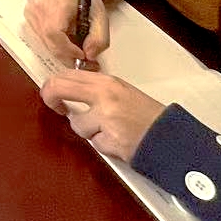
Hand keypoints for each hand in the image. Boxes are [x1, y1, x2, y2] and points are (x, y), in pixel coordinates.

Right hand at [25, 0, 109, 65]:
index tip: (82, 54)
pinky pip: (42, 40)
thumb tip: (89, 56)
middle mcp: (38, 7)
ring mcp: (31, 14)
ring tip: (77, 49)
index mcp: (56, 2)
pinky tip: (66, 41)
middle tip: (84, 59)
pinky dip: (56, 46)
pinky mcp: (28, 20)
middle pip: (50, 42)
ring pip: (46, 44)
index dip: (68, 49)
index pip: (54, 32)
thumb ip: (99, 37)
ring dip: (63, 52)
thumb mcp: (99, 13)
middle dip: (68, 56)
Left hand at [40, 71, 165, 160]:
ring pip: (77, 124)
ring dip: (89, 132)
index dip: (54, 85)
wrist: (170, 136)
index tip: (53, 93)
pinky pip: (95, 144)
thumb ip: (96, 91)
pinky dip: (104, 145)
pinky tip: (118, 141)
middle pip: (60, 88)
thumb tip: (70, 92)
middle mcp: (104, 96)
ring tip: (109, 131)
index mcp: (107, 82)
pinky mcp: (111, 140)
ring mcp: (106, 118)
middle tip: (56, 107)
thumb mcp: (122, 92)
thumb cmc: (147, 116)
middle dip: (51, 98)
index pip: (67, 75)